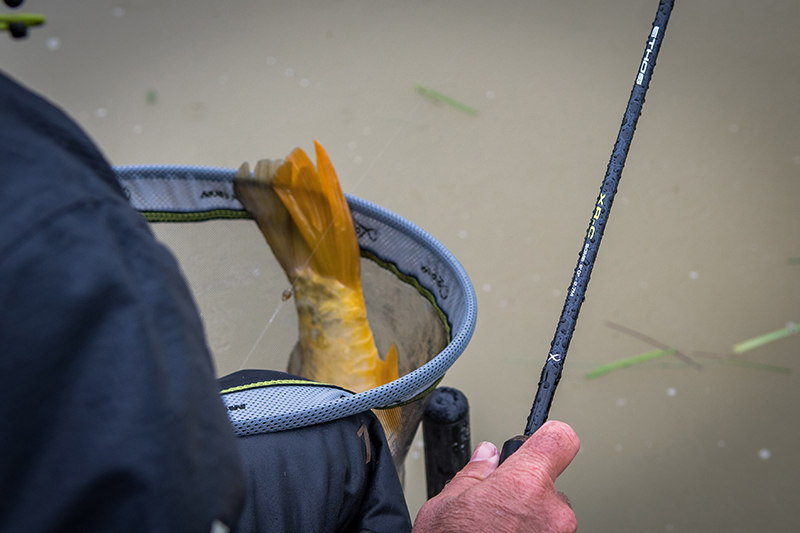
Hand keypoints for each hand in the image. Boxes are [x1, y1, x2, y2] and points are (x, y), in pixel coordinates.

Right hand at [412, 421, 579, 532]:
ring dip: (528, 522)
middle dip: (524, 492)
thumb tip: (486, 457)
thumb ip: (474, 474)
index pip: (560, 439)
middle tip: (495, 508)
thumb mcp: (446, 505)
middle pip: (547, 485)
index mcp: (525, 484)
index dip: (546, 438)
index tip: (539, 441)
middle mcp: (553, 512)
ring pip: (548, 518)